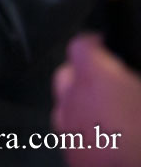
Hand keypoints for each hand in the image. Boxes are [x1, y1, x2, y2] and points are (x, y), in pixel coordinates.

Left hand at [52, 33, 140, 166]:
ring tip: (111, 114)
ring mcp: (67, 127)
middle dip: (85, 76)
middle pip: (67, 75)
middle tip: (111, 84)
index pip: (80, 46)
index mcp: (95, 79)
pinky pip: (69, 132)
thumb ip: (131, 78)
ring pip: (65, 105)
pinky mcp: (69, 153)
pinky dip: (83, 129)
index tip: (103, 45)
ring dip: (82, 104)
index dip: (94, 44)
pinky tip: (107, 136)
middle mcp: (73, 100)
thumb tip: (129, 77)